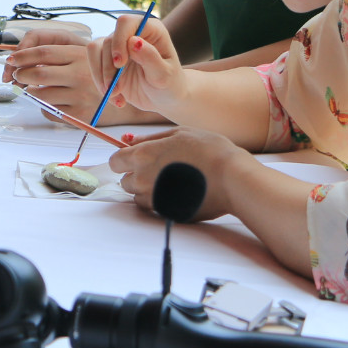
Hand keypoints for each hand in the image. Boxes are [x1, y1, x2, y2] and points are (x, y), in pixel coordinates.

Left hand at [3, 27, 101, 117]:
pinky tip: (54, 102)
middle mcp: (79, 75)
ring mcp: (79, 96)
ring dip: (32, 92)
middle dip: (21, 75)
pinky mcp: (78, 115)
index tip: (12, 59)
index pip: (43, 53)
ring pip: (41, 95)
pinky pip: (49, 111)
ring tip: (36, 89)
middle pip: (38, 74)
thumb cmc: (98, 77)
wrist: (124, 101)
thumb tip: (24, 59)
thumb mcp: (84, 57)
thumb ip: (59, 56)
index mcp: (79, 56)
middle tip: (18, 75)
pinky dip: (44, 106)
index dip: (23, 56)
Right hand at [96, 13, 186, 111]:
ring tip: (115, 95)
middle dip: (109, 68)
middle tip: (116, 89)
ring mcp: (118, 46)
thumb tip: (133, 41)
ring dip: (101, 76)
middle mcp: (132, 34)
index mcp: (150, 30)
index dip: (119, 40)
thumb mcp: (164, 76)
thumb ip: (151, 58)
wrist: (164, 98)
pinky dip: (100, 83)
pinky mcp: (108, 60)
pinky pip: (94, 65)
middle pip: (108, 40)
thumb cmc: (170, 85)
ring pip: (96, 51)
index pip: (126, 23)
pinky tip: (116, 98)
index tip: (119, 64)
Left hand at [109, 126, 250, 219]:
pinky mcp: (166, 213)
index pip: (115, 161)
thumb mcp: (179, 134)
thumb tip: (131, 141)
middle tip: (159, 170)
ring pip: (137, 197)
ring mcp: (154, 198)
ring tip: (171, 181)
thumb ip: (151, 139)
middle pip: (124, 181)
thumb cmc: (209, 151)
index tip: (135, 159)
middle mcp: (143, 178)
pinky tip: (177, 192)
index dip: (124, 160)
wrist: (231, 178)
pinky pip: (153, 208)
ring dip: (147, 190)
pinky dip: (159, 202)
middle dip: (136, 176)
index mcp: (144, 155)